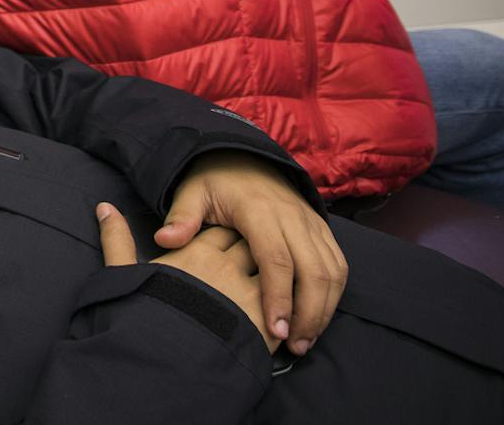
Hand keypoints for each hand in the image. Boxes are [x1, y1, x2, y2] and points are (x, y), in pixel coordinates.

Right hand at [98, 204, 277, 353]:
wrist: (164, 360)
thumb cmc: (142, 316)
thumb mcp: (123, 274)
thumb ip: (117, 240)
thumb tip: (104, 207)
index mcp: (196, 253)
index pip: (222, 231)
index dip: (226, 236)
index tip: (227, 243)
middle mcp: (227, 269)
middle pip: (252, 248)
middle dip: (256, 253)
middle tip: (253, 265)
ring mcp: (250, 297)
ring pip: (275, 276)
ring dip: (274, 282)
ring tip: (269, 294)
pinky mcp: (266, 326)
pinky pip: (286, 309)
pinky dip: (285, 310)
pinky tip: (279, 319)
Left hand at [158, 153, 345, 354]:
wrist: (243, 158)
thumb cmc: (214, 182)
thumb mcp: (191, 192)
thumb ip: (181, 217)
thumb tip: (165, 240)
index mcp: (258, 211)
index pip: (276, 260)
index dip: (278, 298)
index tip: (273, 331)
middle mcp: (292, 217)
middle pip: (313, 271)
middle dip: (307, 313)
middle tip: (292, 345)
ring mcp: (311, 223)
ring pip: (332, 271)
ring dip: (323, 309)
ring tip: (303, 340)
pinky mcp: (322, 229)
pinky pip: (338, 265)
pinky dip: (333, 294)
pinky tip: (316, 318)